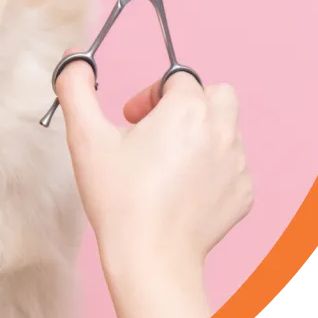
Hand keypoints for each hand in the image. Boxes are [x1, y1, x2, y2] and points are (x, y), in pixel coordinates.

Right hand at [54, 55, 252, 317]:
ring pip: (226, 130)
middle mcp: (222, 132)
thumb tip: (75, 58)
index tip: (131, 119)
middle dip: (188, 104)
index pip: (179, 78)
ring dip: (199, 135)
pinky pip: (232, 166)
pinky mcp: (242, 195)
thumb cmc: (119, 199)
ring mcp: (237, 166)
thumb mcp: (85, 137)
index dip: (151, 95)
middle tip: (156, 130)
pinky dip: (210, 169)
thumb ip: (76, 88)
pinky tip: (180, 190)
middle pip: (216, 95)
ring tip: (164, 164)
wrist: (150, 259)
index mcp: (188, 110)